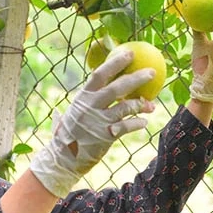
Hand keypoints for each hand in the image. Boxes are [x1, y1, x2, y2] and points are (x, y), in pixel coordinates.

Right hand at [29, 50, 155, 197]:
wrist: (61, 159)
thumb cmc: (68, 134)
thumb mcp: (72, 112)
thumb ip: (85, 100)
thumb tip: (92, 85)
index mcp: (83, 97)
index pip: (100, 74)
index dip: (116, 62)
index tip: (130, 53)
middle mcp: (90, 106)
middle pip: (117, 87)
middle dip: (136, 78)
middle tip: (152, 72)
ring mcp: (98, 121)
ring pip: (125, 107)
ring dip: (141, 104)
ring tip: (152, 105)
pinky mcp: (106, 136)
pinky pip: (127, 126)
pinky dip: (137, 123)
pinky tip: (143, 123)